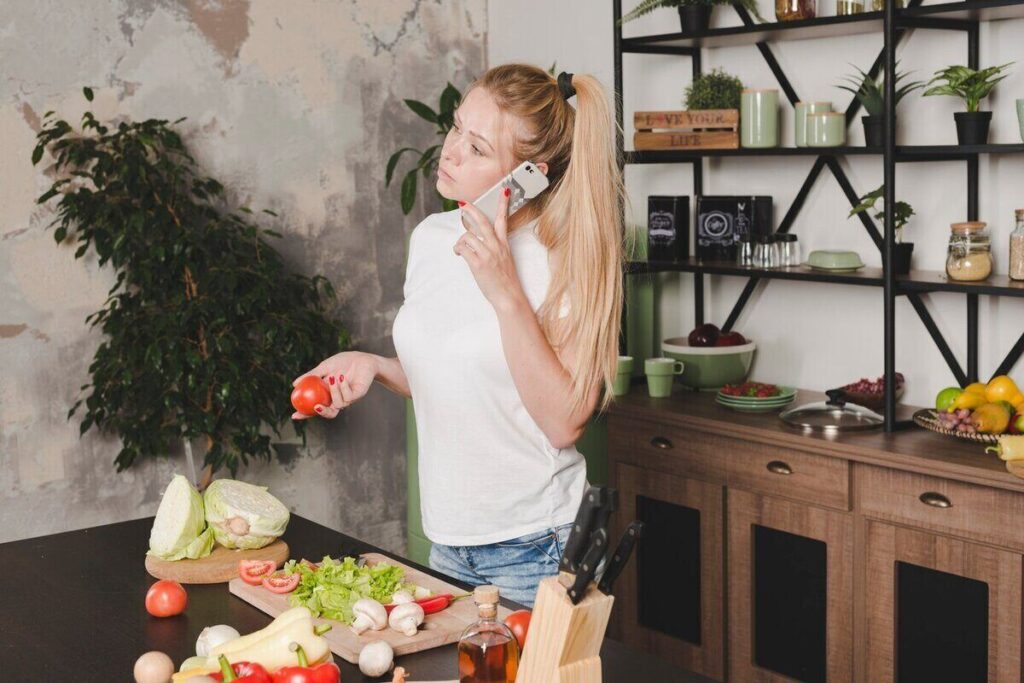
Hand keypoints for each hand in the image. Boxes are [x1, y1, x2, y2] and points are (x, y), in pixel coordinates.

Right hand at [291, 351, 377, 419]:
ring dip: (334, 392)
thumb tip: (294, 384)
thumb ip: (311, 376)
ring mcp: (349, 398)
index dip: (305, 414)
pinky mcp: (358, 394)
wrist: (362, 358)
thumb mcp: (324, 367)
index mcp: (328, 394)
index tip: (294, 415)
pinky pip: (349, 397)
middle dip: (322, 413)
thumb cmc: (343, 362)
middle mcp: (339, 398)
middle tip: (316, 407)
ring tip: (333, 377)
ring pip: (339, 404)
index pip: (316, 407)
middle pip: (329, 413)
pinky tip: (341, 377)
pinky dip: (343, 387)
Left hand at [455, 188, 526, 310]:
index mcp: (503, 244)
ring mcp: (487, 254)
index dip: (503, 204)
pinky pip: (463, 249)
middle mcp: (496, 246)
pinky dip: (458, 250)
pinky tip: (459, 254)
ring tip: (461, 249)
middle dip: (471, 211)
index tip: (504, 190)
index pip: (503, 219)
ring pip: (467, 236)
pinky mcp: (479, 264)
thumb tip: (477, 240)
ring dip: (461, 241)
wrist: (509, 296)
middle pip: (482, 222)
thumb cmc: (506, 281)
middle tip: (463, 204)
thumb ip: (494, 248)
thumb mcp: (504, 259)